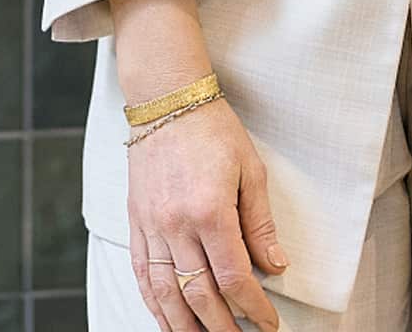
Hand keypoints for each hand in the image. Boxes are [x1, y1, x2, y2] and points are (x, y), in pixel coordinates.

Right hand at [125, 96, 285, 331]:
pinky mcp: (135, 224)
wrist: (168, 101)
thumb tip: (275, 266)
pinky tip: (167, 320)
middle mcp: (177, 226)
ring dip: (185, 327)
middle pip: (199, 296)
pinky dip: (154, 305)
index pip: (234, 278)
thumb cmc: (214, 130)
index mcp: (211, 211)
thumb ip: (260, 223)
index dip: (253, 308)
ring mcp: (152, 227)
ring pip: (166, 295)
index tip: (267, 323)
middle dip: (222, 327)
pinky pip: (142, 276)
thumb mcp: (250, 169)